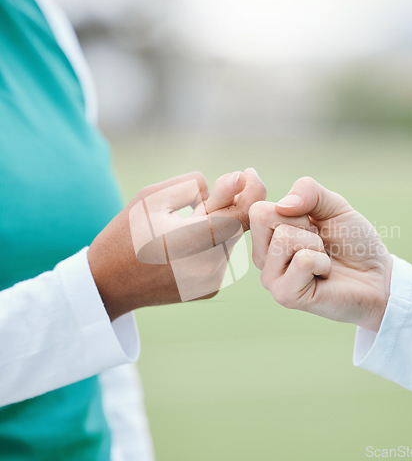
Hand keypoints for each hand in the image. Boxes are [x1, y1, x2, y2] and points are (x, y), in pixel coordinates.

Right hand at [88, 169, 265, 320]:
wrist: (107, 284)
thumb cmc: (126, 233)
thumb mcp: (152, 198)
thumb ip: (196, 186)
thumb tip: (237, 180)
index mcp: (194, 240)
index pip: (243, 213)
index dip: (253, 190)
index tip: (248, 173)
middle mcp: (209, 266)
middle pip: (235, 224)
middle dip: (224, 208)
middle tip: (194, 207)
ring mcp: (211, 282)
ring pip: (229, 240)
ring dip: (217, 227)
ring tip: (180, 233)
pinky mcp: (210, 290)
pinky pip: (221, 257)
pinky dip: (210, 246)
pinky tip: (183, 250)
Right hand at [249, 177, 391, 331]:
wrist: (378, 277)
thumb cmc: (353, 242)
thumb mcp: (334, 205)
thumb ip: (308, 191)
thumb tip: (283, 205)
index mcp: (267, 236)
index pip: (259, 209)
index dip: (294, 208)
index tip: (312, 225)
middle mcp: (263, 257)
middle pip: (264, 218)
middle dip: (303, 224)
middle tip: (319, 243)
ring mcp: (271, 278)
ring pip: (284, 237)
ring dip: (315, 244)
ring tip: (323, 260)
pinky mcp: (286, 295)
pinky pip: (303, 260)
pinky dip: (323, 263)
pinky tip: (324, 276)